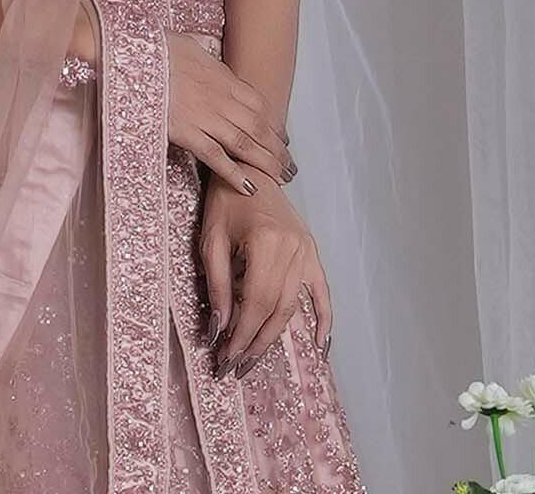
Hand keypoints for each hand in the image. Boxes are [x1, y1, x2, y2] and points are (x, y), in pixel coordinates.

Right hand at [165, 31, 296, 194]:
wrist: (135, 56)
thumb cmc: (157, 47)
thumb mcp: (188, 42)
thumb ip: (202, 48)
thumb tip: (206, 45)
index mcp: (223, 78)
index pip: (260, 105)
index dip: (275, 124)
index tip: (283, 139)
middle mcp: (221, 99)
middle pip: (259, 128)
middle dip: (278, 150)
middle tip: (290, 167)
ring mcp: (205, 117)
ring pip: (245, 144)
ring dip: (266, 163)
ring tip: (280, 179)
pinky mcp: (187, 133)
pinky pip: (216, 157)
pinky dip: (234, 173)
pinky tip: (249, 187)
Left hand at [201, 169, 332, 378]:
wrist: (248, 167)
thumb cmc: (224, 200)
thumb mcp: (211, 240)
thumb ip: (218, 286)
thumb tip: (219, 330)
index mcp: (267, 244)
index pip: (256, 304)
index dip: (241, 335)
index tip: (225, 358)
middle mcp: (293, 250)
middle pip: (276, 311)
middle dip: (255, 343)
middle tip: (235, 367)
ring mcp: (306, 251)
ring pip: (293, 306)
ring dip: (274, 336)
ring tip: (254, 359)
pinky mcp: (311, 250)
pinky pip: (321, 291)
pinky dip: (323, 319)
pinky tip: (320, 346)